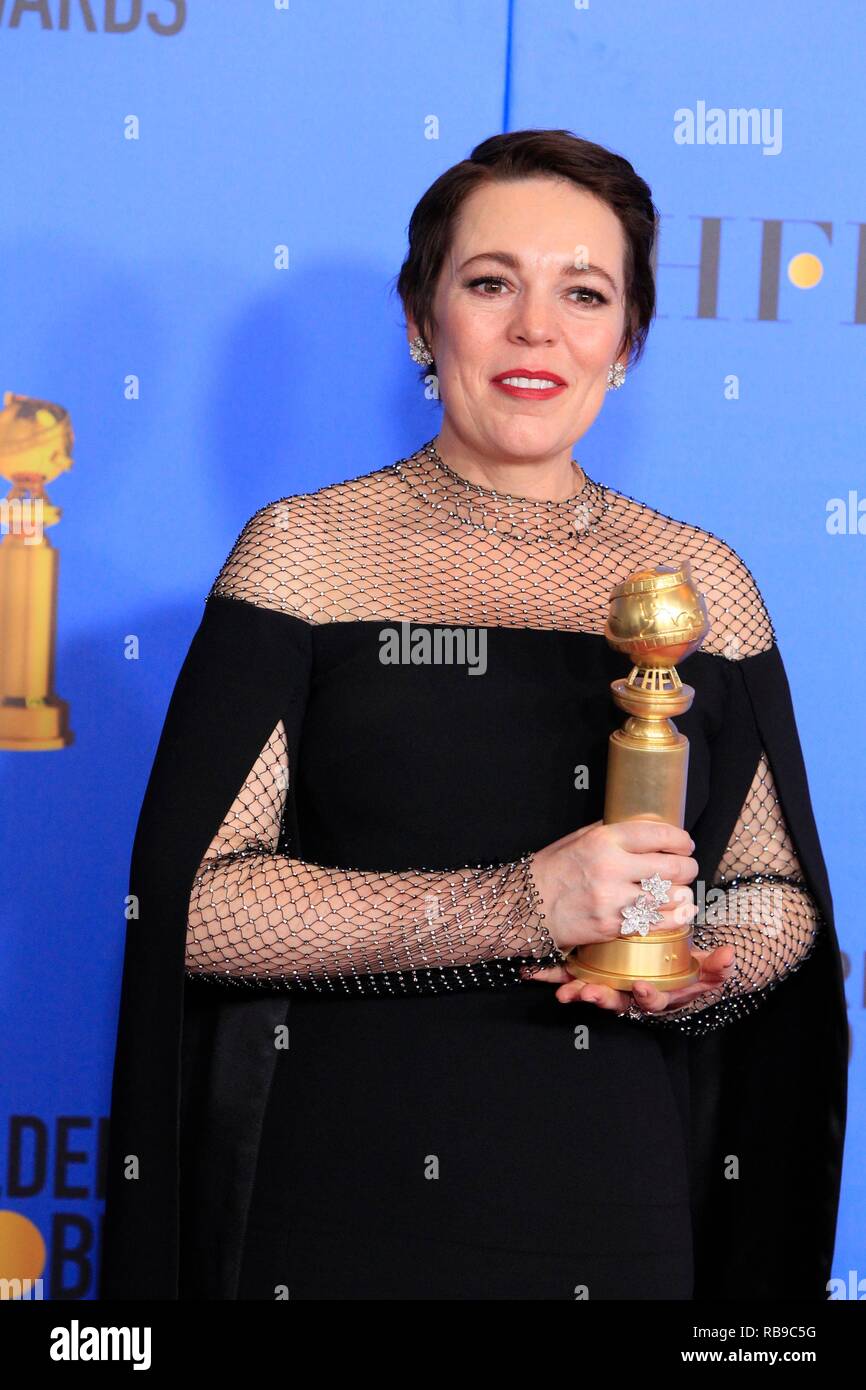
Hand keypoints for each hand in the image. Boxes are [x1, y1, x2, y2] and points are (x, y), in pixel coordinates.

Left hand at [519, 943, 736, 1015]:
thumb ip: (717, 966)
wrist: (668, 964)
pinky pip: (567, 976)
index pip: (650, 1000)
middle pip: (614, 1001)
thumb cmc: (685, 967)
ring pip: (589, 991)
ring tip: (562, 990)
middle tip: (588, 992)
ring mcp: (608, 986)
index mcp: (655, 994)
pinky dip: (549, 975)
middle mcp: (629, 995)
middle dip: (600, 998)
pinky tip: (531, 971)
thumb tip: (731, 955)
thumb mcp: (704, 967)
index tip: (640, 987)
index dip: (646, 996)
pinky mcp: (588, 974)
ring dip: (573, 990)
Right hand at [528, 817, 699, 956]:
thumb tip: (643, 827)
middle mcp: (611, 867)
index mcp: (604, 840)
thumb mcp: (578, 839)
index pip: (657, 835)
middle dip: (687, 867)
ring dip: (682, 894)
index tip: (685, 844)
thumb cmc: (552, 870)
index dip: (680, 840)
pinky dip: (674, 919)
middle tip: (686, 868)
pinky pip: (656, 923)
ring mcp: (612, 900)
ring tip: (682, 892)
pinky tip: (680, 913)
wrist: (526, 907)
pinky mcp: (612, 926)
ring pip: (669, 897)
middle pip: (671, 867)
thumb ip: (611, 832)